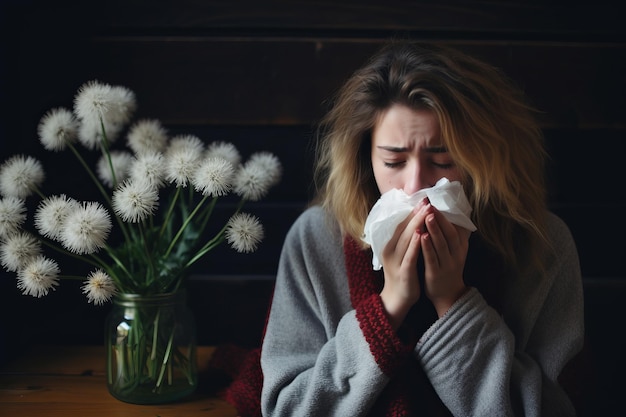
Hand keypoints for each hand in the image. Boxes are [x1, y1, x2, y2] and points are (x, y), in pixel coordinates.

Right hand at [379, 198, 431, 329]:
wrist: (396, 299)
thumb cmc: (402, 274)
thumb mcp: (402, 254)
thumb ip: (407, 240)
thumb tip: (418, 223)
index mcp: (391, 244)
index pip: (402, 224)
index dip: (412, 211)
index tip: (422, 199)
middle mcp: (391, 250)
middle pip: (404, 228)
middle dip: (416, 213)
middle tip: (426, 200)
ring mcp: (396, 260)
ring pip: (406, 238)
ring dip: (416, 223)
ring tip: (426, 211)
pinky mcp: (403, 271)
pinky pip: (409, 255)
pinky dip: (414, 243)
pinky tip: (421, 233)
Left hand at [421, 207, 470, 316]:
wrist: (448, 296)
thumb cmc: (448, 269)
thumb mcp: (455, 252)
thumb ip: (453, 236)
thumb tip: (453, 215)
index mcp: (460, 248)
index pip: (456, 228)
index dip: (447, 216)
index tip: (437, 202)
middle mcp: (456, 255)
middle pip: (450, 234)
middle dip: (440, 219)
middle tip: (431, 205)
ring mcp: (447, 264)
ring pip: (441, 244)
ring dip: (434, 229)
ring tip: (427, 216)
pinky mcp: (436, 273)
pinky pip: (432, 258)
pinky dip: (427, 246)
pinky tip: (421, 236)